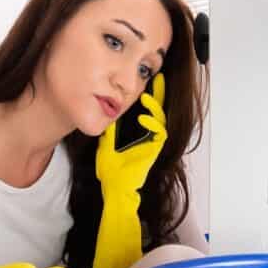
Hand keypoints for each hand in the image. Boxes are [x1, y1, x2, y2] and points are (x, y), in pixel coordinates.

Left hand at [96, 72, 166, 192]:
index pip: (148, 111)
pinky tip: (144, 117)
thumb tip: (107, 117)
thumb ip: (109, 132)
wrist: (114, 188)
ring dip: (156, 106)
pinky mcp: (154, 151)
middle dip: (160, 95)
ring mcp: (152, 145)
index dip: (151, 96)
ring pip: (162, 119)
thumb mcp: (106, 145)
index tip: (149, 81)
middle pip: (159, 111)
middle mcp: (149, 139)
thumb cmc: (111, 173)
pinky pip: (160, 133)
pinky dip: (153, 123)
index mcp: (139, 136)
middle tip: (158, 79)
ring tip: (147, 97)